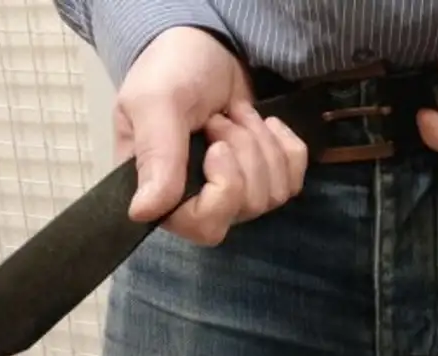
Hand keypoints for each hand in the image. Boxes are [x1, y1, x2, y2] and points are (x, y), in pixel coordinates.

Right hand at [115, 27, 306, 244]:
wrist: (204, 47)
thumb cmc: (169, 71)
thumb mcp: (155, 103)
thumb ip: (155, 155)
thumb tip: (144, 212)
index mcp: (160, 193)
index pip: (205, 225)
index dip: (225, 187)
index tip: (217, 147)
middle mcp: (197, 202)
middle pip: (247, 206)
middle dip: (245, 152)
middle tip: (220, 120)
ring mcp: (234, 193)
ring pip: (274, 194)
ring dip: (262, 145)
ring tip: (237, 116)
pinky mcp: (264, 177)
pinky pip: (294, 180)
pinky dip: (286, 146)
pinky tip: (264, 123)